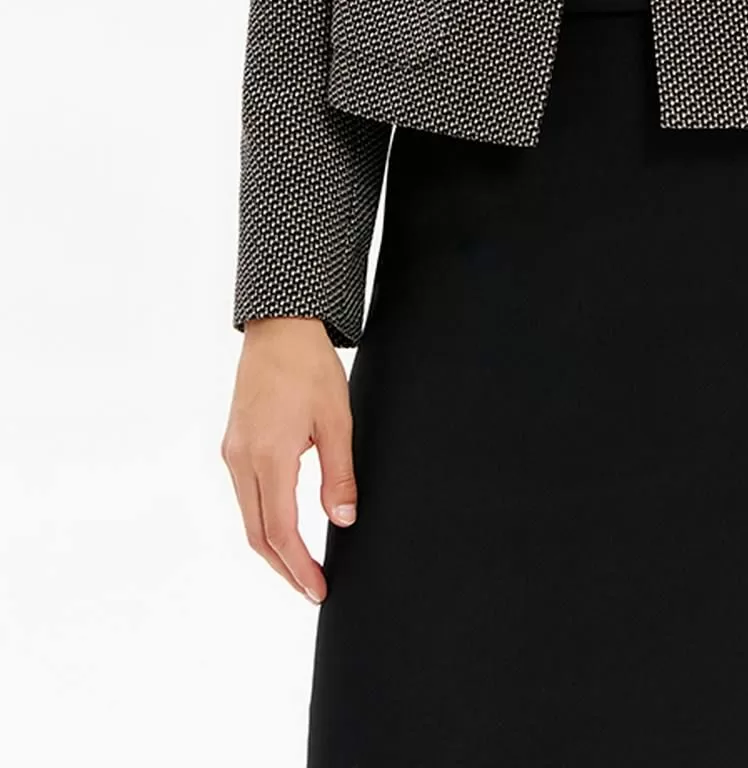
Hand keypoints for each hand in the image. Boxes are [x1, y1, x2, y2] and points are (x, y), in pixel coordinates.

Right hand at [220, 317, 358, 603]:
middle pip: (257, 535)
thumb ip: (339, 474)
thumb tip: (343, 521)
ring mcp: (233, 453)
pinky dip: (264, 521)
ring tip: (301, 567)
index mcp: (268, 456)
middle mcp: (241, 460)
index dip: (299, 567)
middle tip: (312, 589)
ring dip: (273, 547)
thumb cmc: (309, 367)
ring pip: (248, 518)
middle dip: (284, 568)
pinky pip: (246, 496)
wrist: (279, 329)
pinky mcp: (233, 445)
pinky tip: (284, 527)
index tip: (318, 590)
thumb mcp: (336, 420)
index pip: (281, 531)